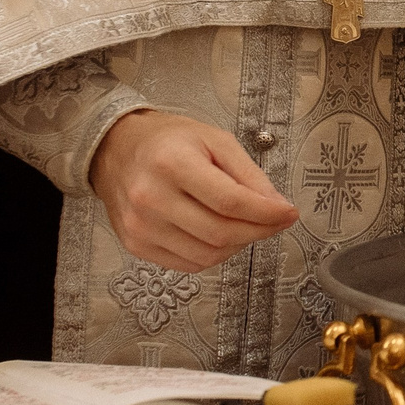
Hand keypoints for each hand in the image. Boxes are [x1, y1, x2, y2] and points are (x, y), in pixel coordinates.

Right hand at [89, 110, 298, 273]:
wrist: (116, 149)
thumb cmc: (167, 141)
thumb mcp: (216, 140)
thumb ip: (249, 174)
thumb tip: (277, 207)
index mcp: (172, 163)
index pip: (230, 202)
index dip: (266, 213)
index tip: (288, 213)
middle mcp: (150, 197)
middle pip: (220, 233)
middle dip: (258, 231)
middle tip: (274, 221)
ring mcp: (140, 226)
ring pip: (207, 255)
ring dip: (237, 245)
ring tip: (246, 225)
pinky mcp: (136, 244)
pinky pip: (188, 264)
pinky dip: (213, 254)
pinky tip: (219, 235)